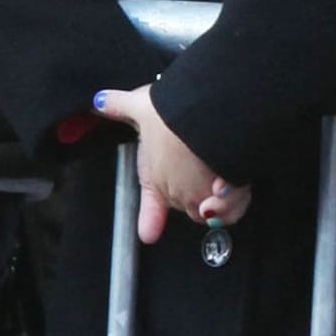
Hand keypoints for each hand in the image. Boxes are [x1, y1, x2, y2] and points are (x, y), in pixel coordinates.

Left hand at [93, 85, 251, 243]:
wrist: (205, 117)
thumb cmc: (171, 115)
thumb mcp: (142, 106)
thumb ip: (119, 106)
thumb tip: (99, 101)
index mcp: (156, 178)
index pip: (153, 204)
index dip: (151, 221)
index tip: (148, 234)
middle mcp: (177, 194)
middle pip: (189, 205)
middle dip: (197, 193)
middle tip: (204, 170)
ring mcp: (202, 198)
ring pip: (212, 209)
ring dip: (218, 198)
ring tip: (221, 177)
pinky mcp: (228, 196)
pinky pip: (233, 209)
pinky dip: (235, 200)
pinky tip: (236, 183)